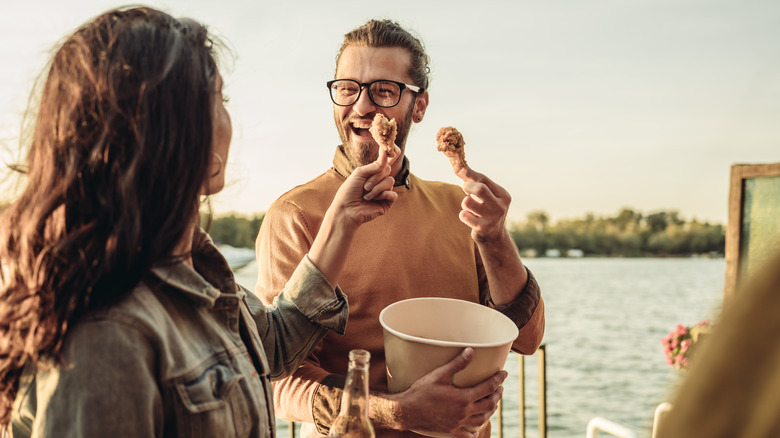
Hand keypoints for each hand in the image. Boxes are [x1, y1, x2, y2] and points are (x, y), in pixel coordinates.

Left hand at [333, 145, 399, 225]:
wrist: (347, 209)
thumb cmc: (349, 191)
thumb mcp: (360, 173)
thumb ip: (375, 165)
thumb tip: (386, 153)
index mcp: (372, 173)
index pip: (385, 162)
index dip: (389, 155)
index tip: (387, 148)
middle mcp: (379, 181)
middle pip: (387, 170)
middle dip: (375, 177)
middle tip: (365, 186)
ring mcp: (384, 191)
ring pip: (390, 181)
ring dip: (376, 188)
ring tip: (366, 195)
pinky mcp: (387, 202)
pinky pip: (393, 194)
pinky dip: (382, 195)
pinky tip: (374, 200)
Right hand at [392, 348, 506, 436]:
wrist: (407, 411)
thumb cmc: (421, 391)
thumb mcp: (439, 375)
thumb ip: (457, 364)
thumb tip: (471, 351)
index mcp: (464, 398)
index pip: (488, 387)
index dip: (498, 379)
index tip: (504, 373)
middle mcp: (464, 412)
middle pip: (489, 404)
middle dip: (497, 395)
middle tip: (500, 388)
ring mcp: (458, 423)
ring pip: (482, 419)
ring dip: (490, 411)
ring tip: (492, 404)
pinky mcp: (451, 430)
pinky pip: (467, 435)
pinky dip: (474, 432)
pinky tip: (476, 429)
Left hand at [453, 165, 511, 243]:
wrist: (494, 237)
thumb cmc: (487, 210)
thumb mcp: (486, 196)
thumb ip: (473, 181)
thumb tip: (458, 166)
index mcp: (503, 195)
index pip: (484, 180)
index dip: (469, 174)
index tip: (458, 168)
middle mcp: (501, 206)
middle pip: (480, 189)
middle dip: (468, 187)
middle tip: (465, 190)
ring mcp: (493, 218)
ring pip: (468, 202)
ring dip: (465, 203)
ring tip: (470, 207)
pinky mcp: (483, 228)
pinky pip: (464, 215)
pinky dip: (463, 215)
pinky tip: (470, 218)